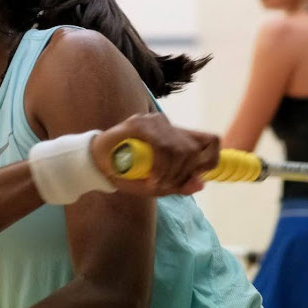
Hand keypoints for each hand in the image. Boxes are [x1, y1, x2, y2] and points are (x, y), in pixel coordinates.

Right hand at [90, 113, 220, 196]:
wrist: (95, 163)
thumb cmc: (127, 173)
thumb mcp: (157, 184)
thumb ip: (179, 185)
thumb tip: (201, 184)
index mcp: (177, 136)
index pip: (211, 140)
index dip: (211, 160)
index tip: (195, 176)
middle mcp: (168, 125)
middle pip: (196, 149)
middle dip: (184, 174)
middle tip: (166, 185)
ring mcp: (153, 121)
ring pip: (180, 149)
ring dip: (170, 173)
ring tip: (155, 183)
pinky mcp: (139, 123)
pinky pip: (161, 147)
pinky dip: (160, 167)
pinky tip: (151, 178)